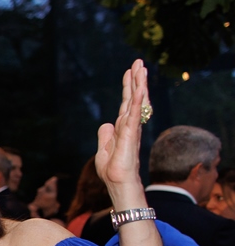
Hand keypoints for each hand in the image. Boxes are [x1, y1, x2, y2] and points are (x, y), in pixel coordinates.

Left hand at [95, 59, 148, 193]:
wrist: (118, 183)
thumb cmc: (113, 170)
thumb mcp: (104, 149)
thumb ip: (105, 136)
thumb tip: (106, 124)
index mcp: (123, 127)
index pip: (126, 103)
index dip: (128, 87)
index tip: (130, 71)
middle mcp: (130, 125)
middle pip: (133, 98)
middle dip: (136, 80)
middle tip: (139, 62)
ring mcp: (132, 130)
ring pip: (136, 103)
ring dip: (138, 85)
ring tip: (141, 68)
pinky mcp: (130, 136)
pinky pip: (134, 115)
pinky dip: (137, 102)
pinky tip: (140, 90)